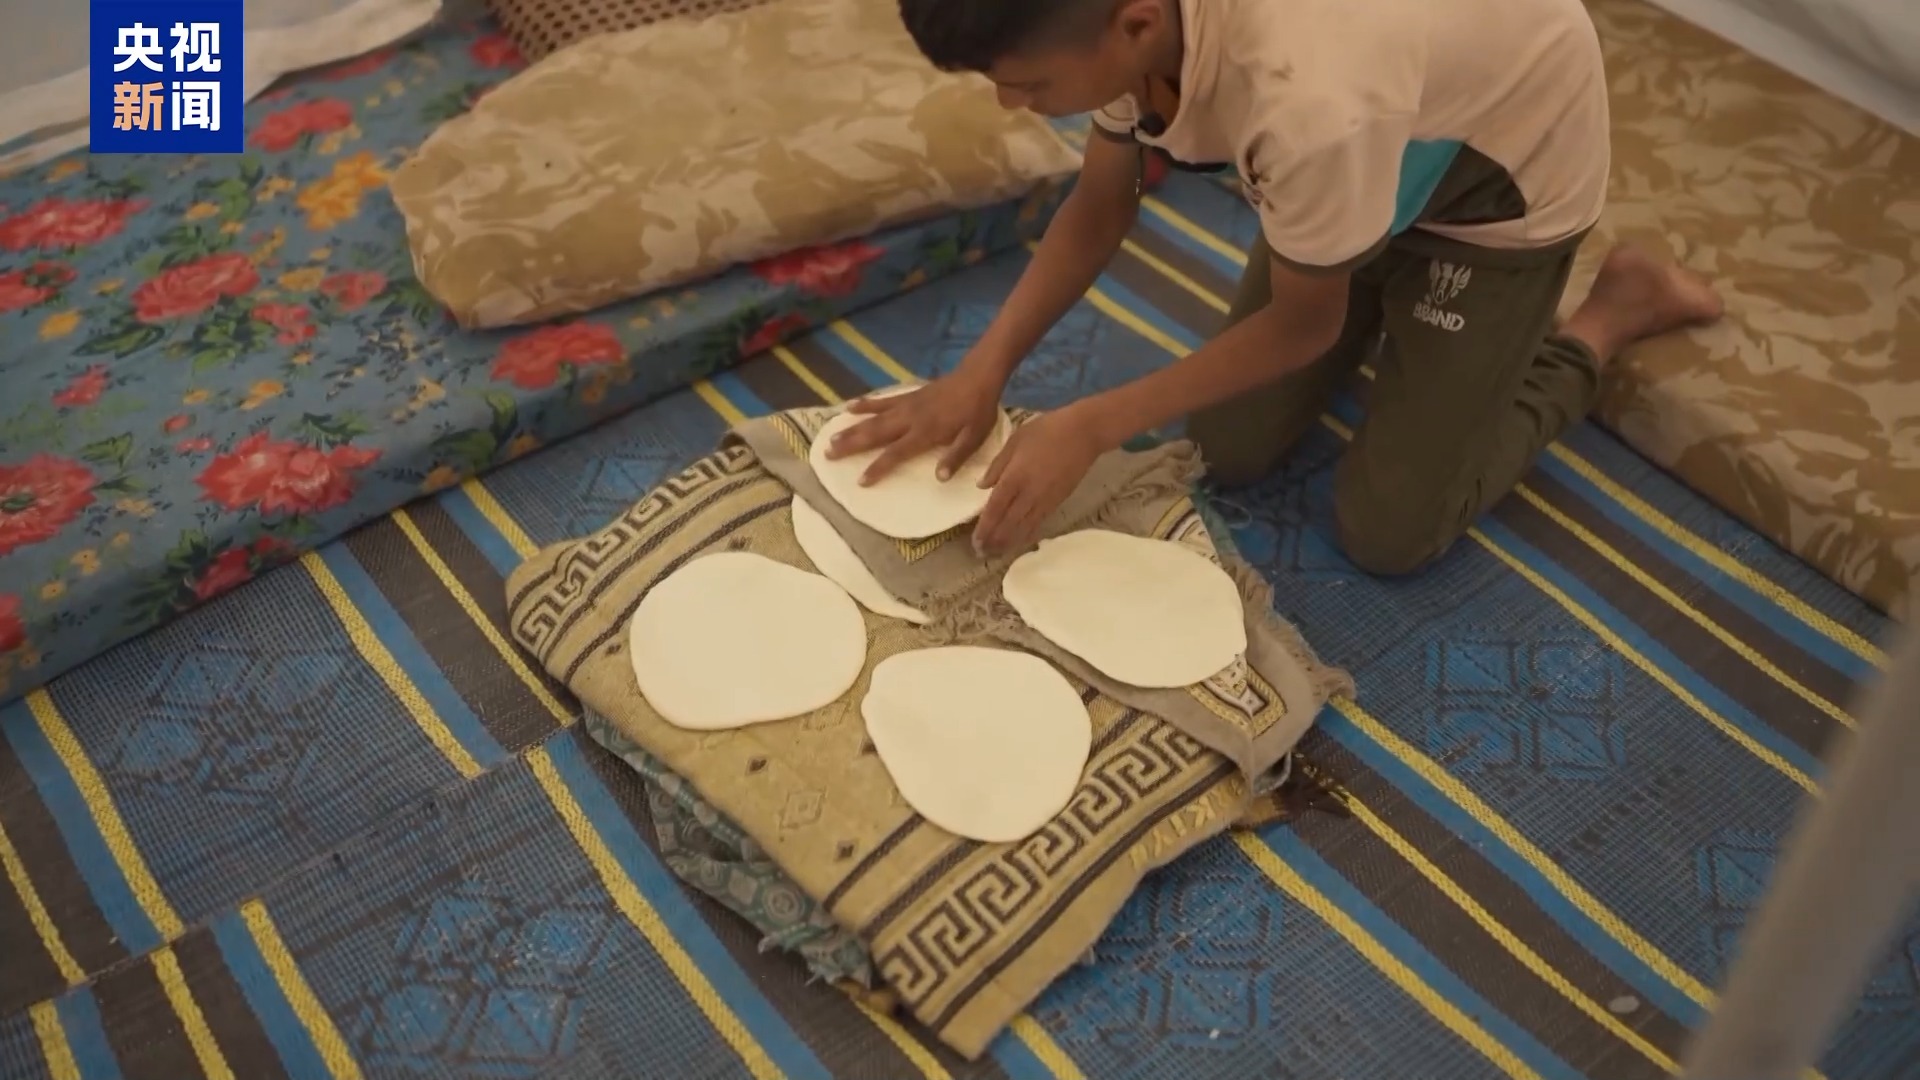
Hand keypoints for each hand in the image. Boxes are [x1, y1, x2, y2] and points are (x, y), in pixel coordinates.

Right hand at [822, 372, 1002, 484]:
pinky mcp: (907, 395)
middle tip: (828, 454)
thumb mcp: (974, 437)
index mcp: (926, 432)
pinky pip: (882, 401)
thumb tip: (939, 478)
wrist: (977, 376)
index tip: (861, 481)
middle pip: (876, 433)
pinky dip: (866, 404)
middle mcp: (910, 418)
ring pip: (874, 418)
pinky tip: (850, 406)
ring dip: (852, 428)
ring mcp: (906, 405)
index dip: (878, 467)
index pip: (897, 452)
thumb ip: (956, 457)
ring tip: (831, 437)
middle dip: (851, 445)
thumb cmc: (978, 410)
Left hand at [972, 406, 1106, 556]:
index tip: (975, 541)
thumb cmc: (1047, 430)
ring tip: (996, 553)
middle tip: (981, 553)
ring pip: (1023, 527)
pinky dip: (1027, 535)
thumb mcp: (1015, 440)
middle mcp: (1028, 493)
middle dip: (994, 540)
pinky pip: (1038, 523)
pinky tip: (1019, 541)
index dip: (985, 527)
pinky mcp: (1057, 501)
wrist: (1084, 434)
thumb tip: (982, 486)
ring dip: (1009, 542)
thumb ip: (997, 465)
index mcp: (1014, 476)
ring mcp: (1044, 500)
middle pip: (1008, 523)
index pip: (995, 508)